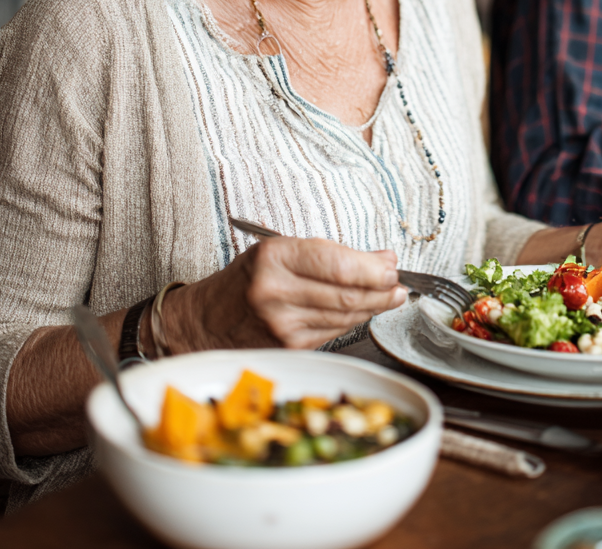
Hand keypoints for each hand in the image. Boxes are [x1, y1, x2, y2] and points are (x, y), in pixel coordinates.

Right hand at [164, 237, 406, 352]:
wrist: (202, 323)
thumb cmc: (246, 281)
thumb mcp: (280, 252)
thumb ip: (331, 255)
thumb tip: (383, 260)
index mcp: (275, 258)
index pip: (338, 264)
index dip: (373, 268)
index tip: (392, 266)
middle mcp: (276, 292)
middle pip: (348, 293)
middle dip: (382, 288)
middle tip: (399, 283)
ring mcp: (282, 325)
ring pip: (346, 315)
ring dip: (375, 306)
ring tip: (390, 296)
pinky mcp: (289, 349)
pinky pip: (334, 332)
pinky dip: (353, 321)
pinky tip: (363, 311)